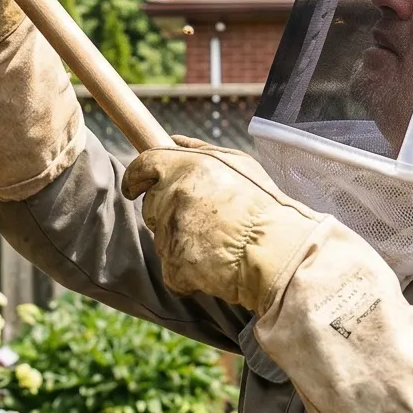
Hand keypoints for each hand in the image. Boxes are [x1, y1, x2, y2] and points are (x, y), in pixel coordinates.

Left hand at [121, 138, 325, 312]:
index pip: (145, 165)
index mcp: (189, 166)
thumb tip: (172, 141)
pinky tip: (214, 264)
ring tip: (217, 242)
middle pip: (152, 205)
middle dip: (169, 213)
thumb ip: (199, 150)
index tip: (134, 187)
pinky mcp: (175, 264)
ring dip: (182, 242)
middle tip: (204, 221)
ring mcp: (173, 231)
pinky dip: (188, 271)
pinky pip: (171, 268)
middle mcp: (175, 195)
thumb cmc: (265, 208)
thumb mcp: (239, 164)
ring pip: (163, 238)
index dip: (136, 177)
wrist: (279, 253)